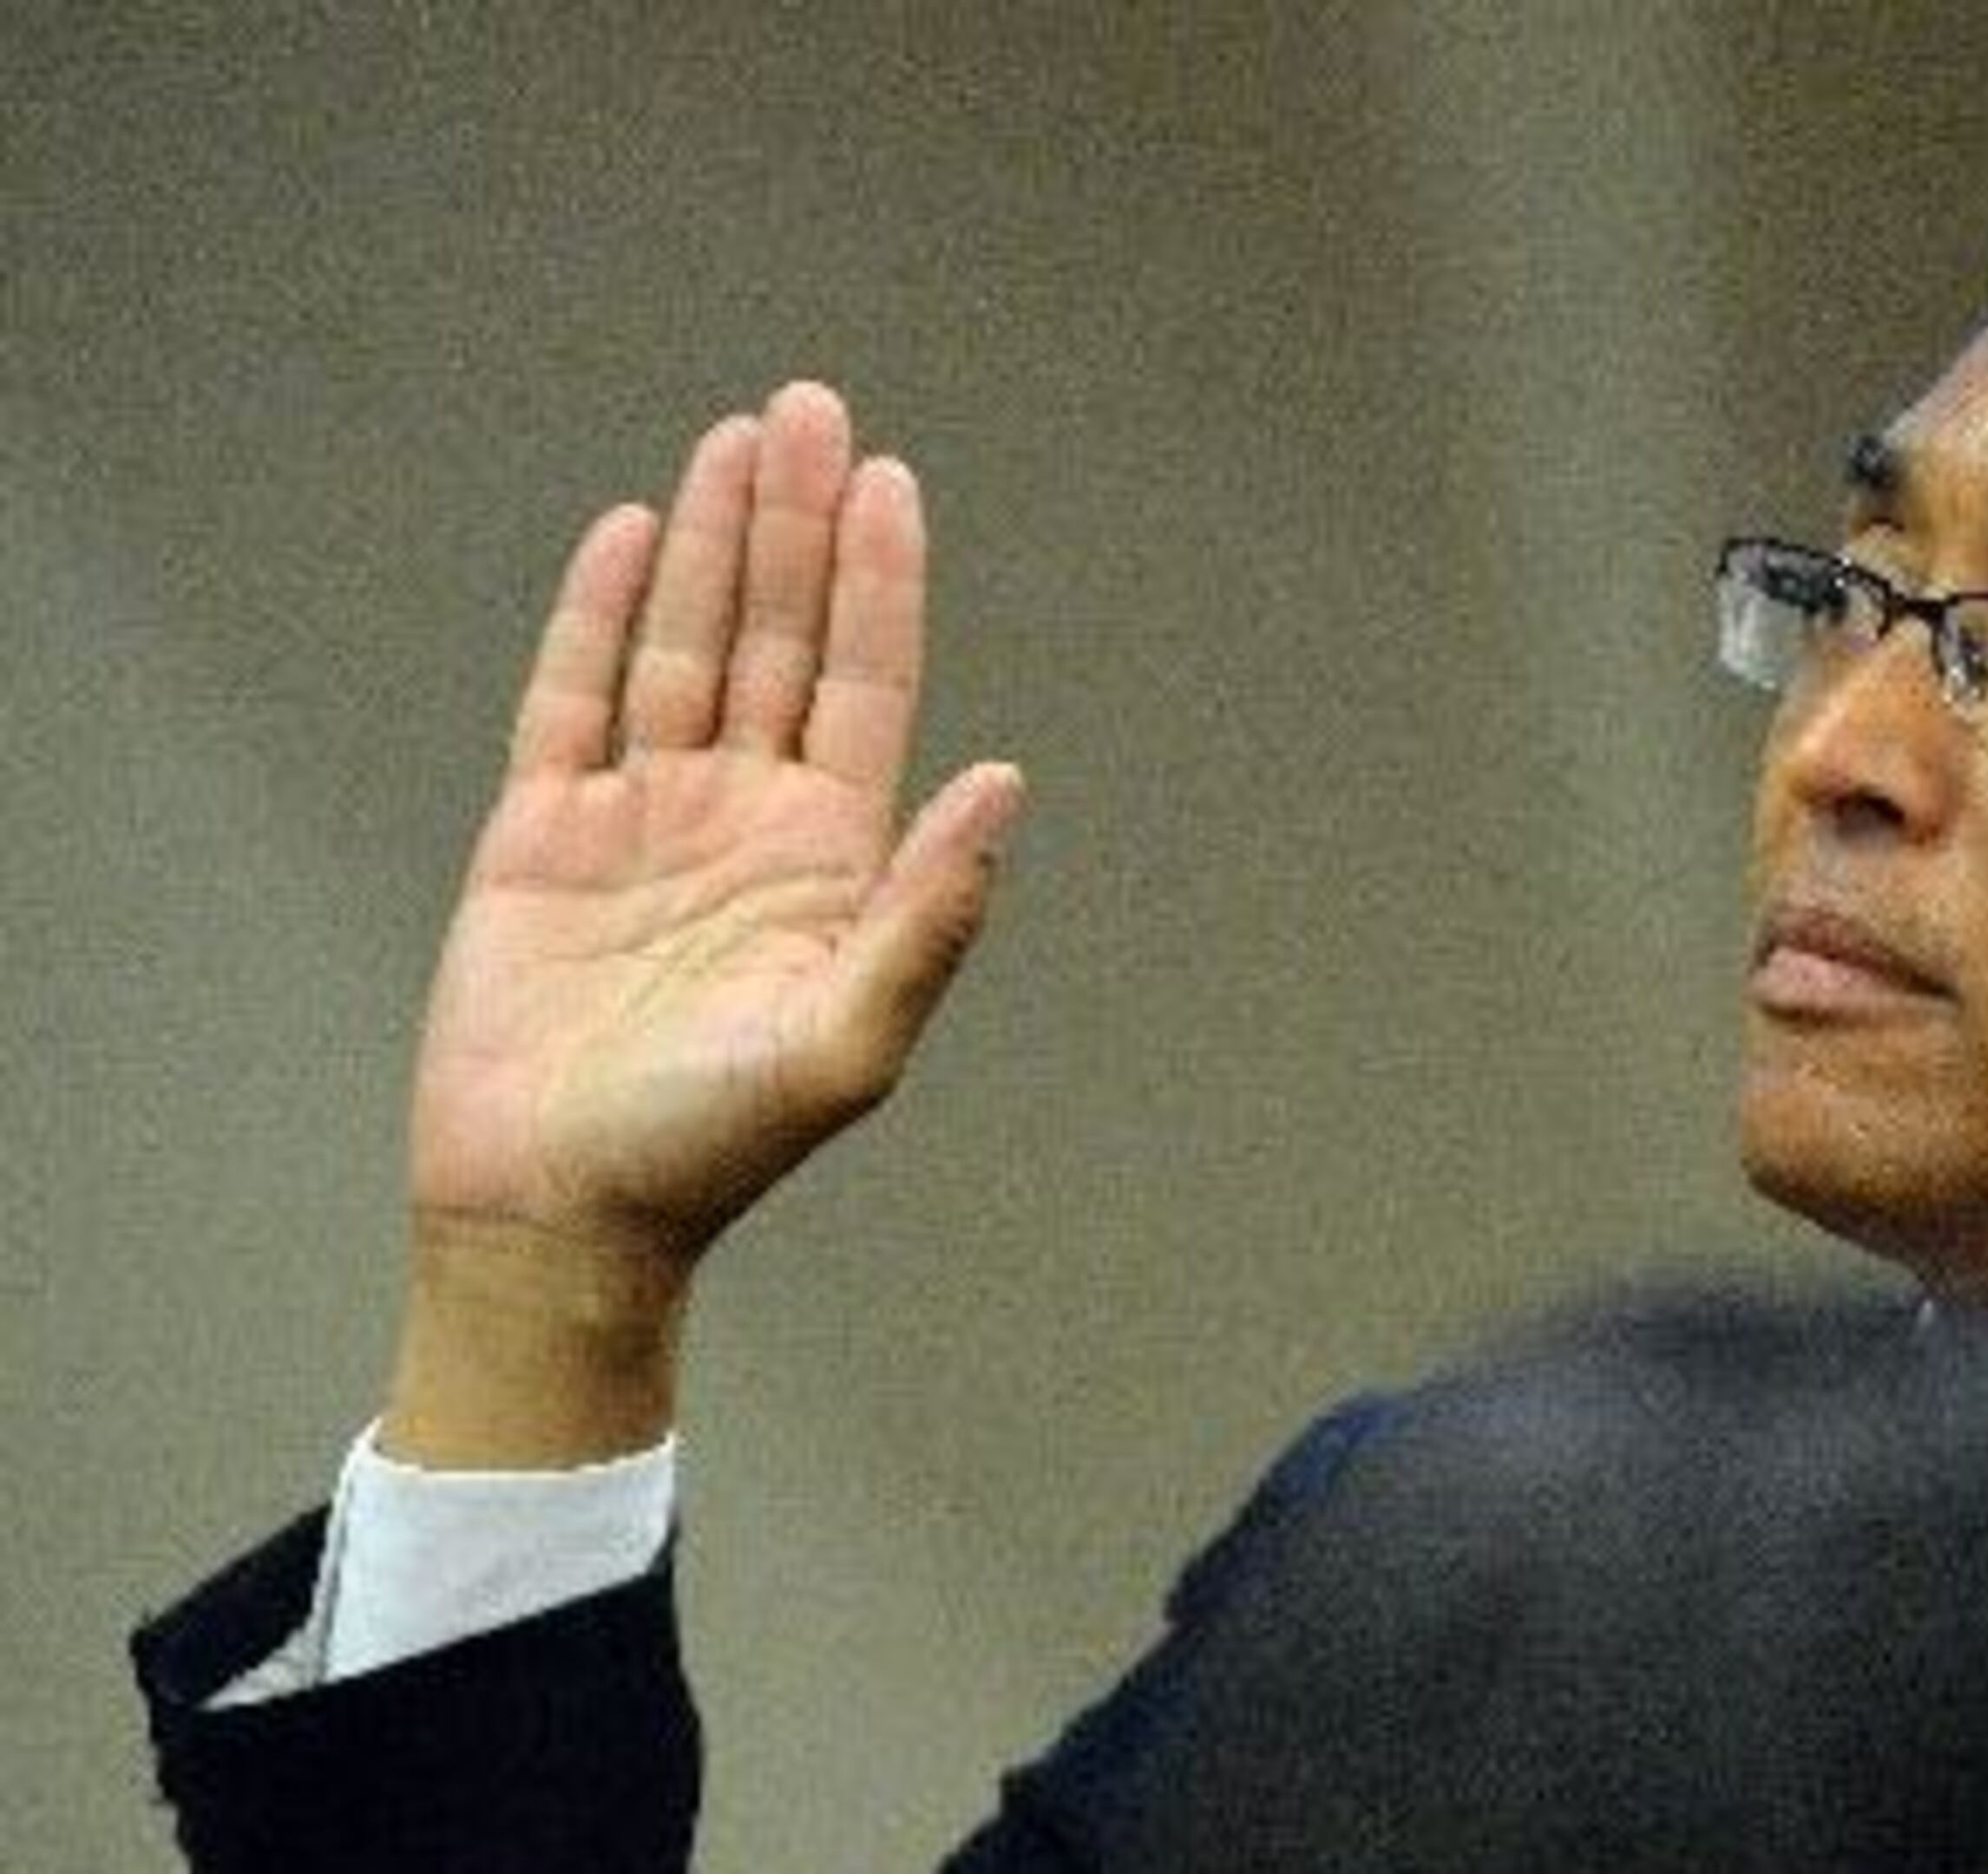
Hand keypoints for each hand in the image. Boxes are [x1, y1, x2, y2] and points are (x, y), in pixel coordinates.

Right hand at [383, 384, 1023, 1464]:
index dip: (878, 582)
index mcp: (828, 859)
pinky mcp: (543, 836)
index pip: (864, 685)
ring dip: (713, 543)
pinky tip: (632, 530)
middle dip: (797, 524)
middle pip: (778, 638)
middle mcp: (745, 819)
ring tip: (738, 436)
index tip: (888, 480)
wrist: (557, 1216)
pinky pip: (572, 698)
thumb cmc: (710, 1150)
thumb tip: (1006, 781)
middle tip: (811, 406)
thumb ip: (931, 914)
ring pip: (683, 646)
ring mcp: (644, 818)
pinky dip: (597, 614)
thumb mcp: (846, 1041)